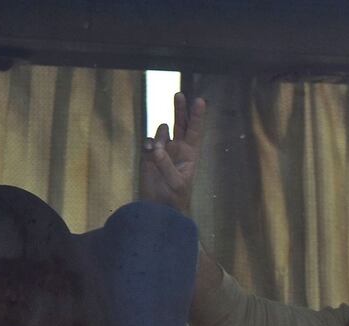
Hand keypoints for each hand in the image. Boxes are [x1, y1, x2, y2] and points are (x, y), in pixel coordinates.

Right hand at [139, 92, 206, 214]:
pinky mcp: (149, 155)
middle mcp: (177, 149)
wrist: (159, 209)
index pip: (195, 130)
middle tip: (179, 94)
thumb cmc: (174, 198)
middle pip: (180, 123)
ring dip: (161, 135)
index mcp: (190, 154)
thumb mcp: (176, 184)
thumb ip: (166, 165)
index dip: (197, 116)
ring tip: (158, 151)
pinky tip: (150, 152)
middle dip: (180, 109)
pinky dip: (149, 144)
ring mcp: (163, 151)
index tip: (200, 100)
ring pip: (162, 130)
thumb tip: (156, 148)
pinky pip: (149, 142)